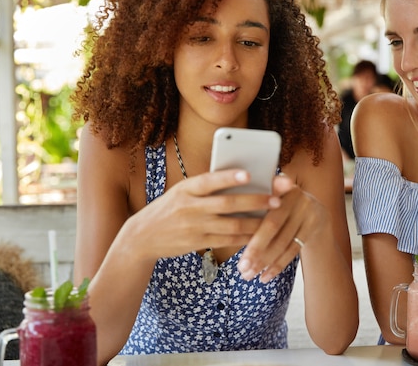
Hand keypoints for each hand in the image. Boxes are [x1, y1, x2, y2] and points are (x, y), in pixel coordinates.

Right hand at [119, 169, 275, 262]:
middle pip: (227, 203)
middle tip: (276, 199)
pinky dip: (245, 237)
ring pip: (232, 225)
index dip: (229, 177)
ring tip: (274, 217)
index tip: (249, 174)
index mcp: (186, 188)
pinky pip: (227, 240)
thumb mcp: (181, 192)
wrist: (142, 237)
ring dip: (256, 222)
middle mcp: (190, 207)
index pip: (209, 180)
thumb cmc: (169, 209)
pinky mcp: (197, 243)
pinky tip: (258, 234)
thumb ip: (205, 187)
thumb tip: (241, 179)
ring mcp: (194, 227)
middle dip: (255, 201)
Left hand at [237, 173, 327, 281]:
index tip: (234, 241)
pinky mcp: (313, 227)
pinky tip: (265, 276)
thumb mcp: (271, 197)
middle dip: (256, 249)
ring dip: (264, 262)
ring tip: (248, 275)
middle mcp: (296, 197)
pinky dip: (277, 265)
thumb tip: (229, 218)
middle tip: (241, 268)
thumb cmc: (281, 204)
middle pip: (273, 226)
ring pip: (283, 242)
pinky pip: (293, 250)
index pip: (263, 206)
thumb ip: (254, 202)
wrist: (315, 209)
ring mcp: (308, 212)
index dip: (251, 222)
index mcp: (280, 186)